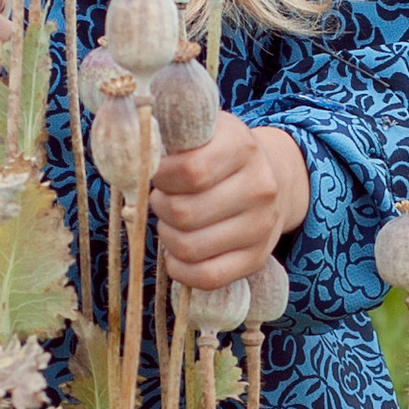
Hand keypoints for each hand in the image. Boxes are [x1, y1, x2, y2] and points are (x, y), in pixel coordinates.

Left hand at [150, 114, 309, 288]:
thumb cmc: (220, 155)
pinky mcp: (256, 258)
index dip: (162, 175)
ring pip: (190, 247)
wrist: (271, 179)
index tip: (159, 172)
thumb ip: (171, 134)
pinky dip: (180, 269)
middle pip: (184, 213)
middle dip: (160, 207)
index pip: (190, 170)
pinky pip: (207, 277)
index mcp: (242, 147)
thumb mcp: (203, 131)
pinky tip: (175, 253)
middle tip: (163, 199)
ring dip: (167, 236)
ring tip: (171, 222)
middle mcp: (259, 188)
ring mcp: (261, 227)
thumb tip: (137, 155)